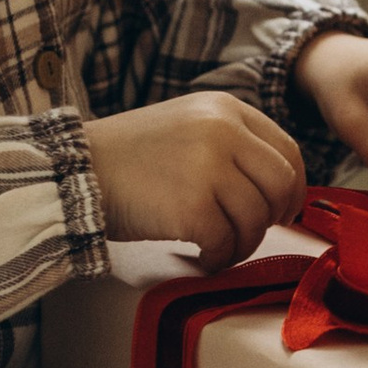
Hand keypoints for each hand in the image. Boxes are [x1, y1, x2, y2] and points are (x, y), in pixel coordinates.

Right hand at [86, 92, 306, 266]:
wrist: (76, 170)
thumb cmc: (129, 157)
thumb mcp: (186, 125)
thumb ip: (230, 142)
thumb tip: (276, 186)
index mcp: (225, 108)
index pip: (287, 149)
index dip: (292, 187)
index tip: (280, 210)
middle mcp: (223, 130)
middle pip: (282, 183)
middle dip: (274, 216)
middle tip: (251, 232)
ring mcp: (208, 167)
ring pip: (256, 218)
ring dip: (241, 244)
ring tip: (216, 248)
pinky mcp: (191, 206)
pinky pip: (226, 243)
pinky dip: (218, 259)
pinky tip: (199, 257)